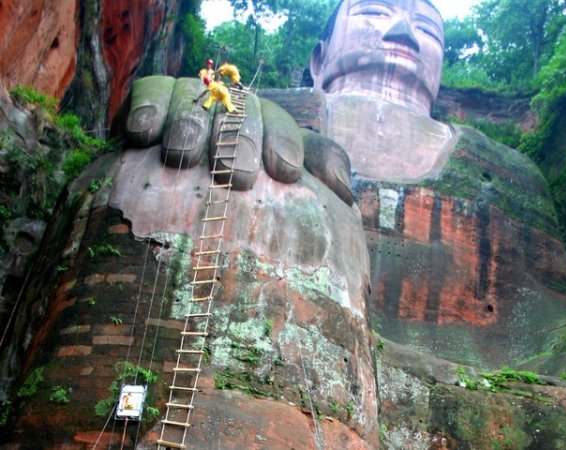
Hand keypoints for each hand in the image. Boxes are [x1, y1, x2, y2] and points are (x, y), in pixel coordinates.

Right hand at [124, 76, 352, 204]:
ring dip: (191, 125)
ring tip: (184, 155)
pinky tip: (143, 132)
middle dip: (239, 140)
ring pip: (194, 100)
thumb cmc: (239, 195)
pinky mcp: (153, 98)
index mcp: (265, 124)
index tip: (284, 172)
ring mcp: (192, 100)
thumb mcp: (285, 185)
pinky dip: (147, 107)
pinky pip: (150, 90)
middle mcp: (230, 109)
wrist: (173, 200)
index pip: (279, 123)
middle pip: (237, 111)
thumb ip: (318, 174)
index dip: (283, 142)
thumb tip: (346, 194)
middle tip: (237, 178)